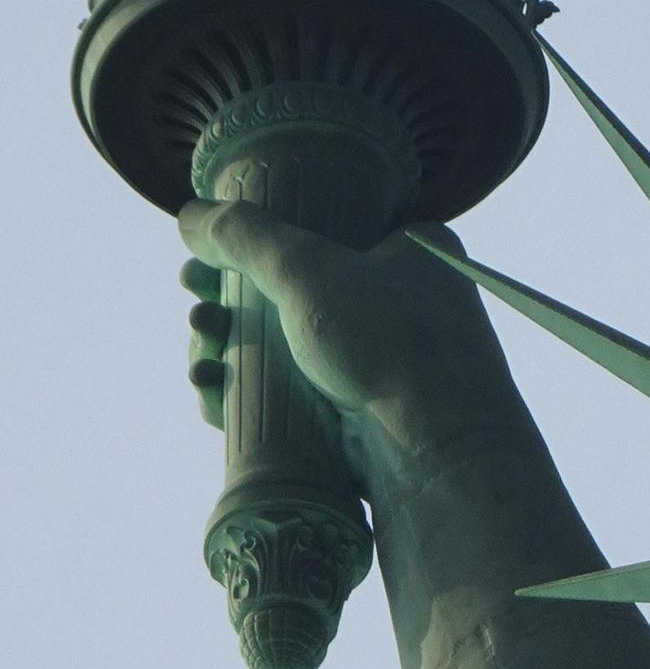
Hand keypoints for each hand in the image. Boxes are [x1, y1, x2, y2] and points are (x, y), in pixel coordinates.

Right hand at [177, 202, 517, 476]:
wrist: (441, 453)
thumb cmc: (392, 345)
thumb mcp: (312, 271)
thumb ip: (247, 237)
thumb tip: (190, 215)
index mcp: (411, 251)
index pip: (322, 233)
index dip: (257, 246)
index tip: (204, 260)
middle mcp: (401, 303)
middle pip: (293, 295)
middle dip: (230, 306)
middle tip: (197, 313)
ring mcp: (381, 363)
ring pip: (287, 350)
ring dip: (231, 351)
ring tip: (201, 360)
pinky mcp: (361, 415)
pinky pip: (293, 398)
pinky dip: (248, 394)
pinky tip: (210, 392)